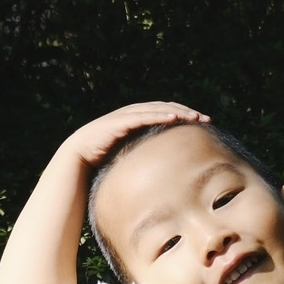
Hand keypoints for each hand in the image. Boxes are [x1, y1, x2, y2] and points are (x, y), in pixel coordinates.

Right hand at [62, 102, 208, 169]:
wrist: (78, 158)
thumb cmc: (102, 161)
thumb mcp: (129, 157)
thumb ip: (144, 157)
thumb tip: (163, 175)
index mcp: (137, 120)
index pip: (165, 113)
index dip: (184, 115)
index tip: (202, 123)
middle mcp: (133, 114)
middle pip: (165, 108)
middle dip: (186, 112)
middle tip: (206, 119)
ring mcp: (125, 116)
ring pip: (157, 109)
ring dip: (177, 112)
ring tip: (194, 117)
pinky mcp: (119, 122)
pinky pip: (143, 116)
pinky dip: (159, 116)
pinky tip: (173, 118)